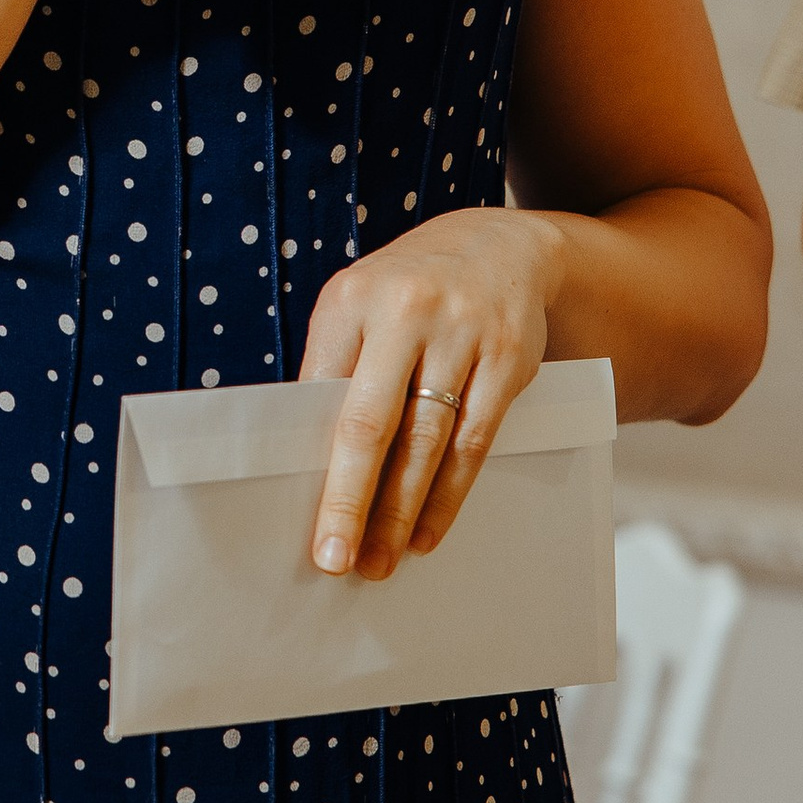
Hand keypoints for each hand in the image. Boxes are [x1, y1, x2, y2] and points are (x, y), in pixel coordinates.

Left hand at [297, 208, 565, 576]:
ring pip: (428, 441)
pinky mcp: (507, 360)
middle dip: (351, 499)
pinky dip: (450, 493)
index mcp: (352, 299)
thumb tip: (305, 459)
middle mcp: (406, 312)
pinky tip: (429, 530)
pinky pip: (475, 441)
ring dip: (402, 510)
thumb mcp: (359, 304)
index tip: (295, 518)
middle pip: (372, 424)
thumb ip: (335, 365)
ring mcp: (461, 335)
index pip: (322, 395)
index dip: (309, 460)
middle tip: (335, 560)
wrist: (500, 243)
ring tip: (381, 559)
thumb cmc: (408, 290)